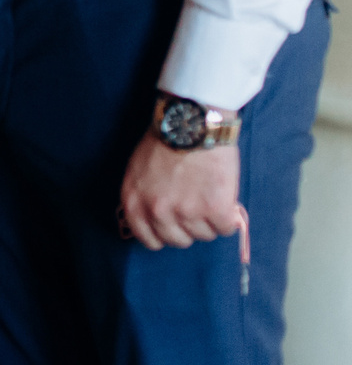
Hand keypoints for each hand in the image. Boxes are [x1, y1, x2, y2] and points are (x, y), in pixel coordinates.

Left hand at [121, 133, 245, 253]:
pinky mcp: (215, 210)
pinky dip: (229, 216)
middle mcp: (157, 212)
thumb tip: (156, 219)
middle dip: (189, 226)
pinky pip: (226, 228)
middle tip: (196, 205)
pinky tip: (224, 197)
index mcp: (135, 203)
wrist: (191, 123)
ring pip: (204, 235)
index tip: (176, 226)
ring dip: (210, 219)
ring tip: (208, 192)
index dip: (164, 234)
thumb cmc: (164, 141)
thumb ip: (144, 197)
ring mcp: (186, 213)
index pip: (148, 239)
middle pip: (178, 241)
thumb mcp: (138, 171)